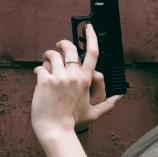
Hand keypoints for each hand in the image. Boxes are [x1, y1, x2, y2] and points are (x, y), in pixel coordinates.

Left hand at [31, 24, 122, 141]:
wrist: (55, 129)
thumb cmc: (73, 122)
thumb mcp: (94, 114)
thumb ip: (108, 105)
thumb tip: (119, 98)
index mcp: (86, 80)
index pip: (93, 53)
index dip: (91, 37)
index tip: (89, 27)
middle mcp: (73, 76)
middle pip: (70, 48)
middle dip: (63, 44)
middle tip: (58, 46)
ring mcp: (59, 78)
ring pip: (52, 55)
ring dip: (48, 57)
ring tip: (47, 63)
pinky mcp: (45, 81)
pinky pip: (40, 68)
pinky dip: (39, 70)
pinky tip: (39, 77)